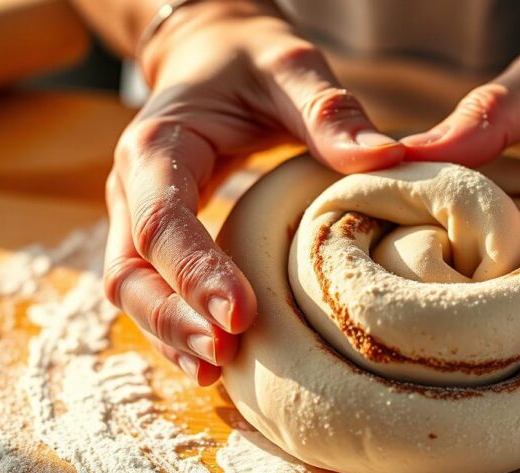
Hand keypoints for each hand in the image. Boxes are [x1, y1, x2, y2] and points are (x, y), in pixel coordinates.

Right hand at [104, 1, 403, 384]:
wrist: (213, 55)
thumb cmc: (251, 61)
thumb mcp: (290, 66)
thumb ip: (329, 110)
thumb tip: (389, 157)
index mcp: (158, 144)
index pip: (161, 220)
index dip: (194, 272)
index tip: (240, 314)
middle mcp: (134, 187)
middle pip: (130, 271)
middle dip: (174, 319)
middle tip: (228, 354)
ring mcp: (139, 218)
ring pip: (134, 293)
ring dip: (172, 336)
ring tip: (220, 371)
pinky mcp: (158, 240)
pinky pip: (154, 294)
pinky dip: (178, 330)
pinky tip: (215, 364)